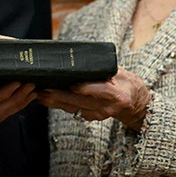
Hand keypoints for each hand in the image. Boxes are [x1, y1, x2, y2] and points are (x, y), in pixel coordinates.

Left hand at [37, 67, 151, 130]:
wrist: (135, 103)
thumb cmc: (127, 83)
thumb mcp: (121, 73)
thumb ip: (105, 68)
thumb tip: (85, 58)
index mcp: (118, 95)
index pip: (102, 91)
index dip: (86, 88)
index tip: (72, 85)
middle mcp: (107, 108)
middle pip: (81, 101)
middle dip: (60, 95)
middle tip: (44, 89)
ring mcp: (99, 115)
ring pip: (73, 107)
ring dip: (55, 102)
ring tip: (40, 95)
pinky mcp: (92, 117)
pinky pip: (74, 110)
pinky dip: (61, 104)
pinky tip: (49, 99)